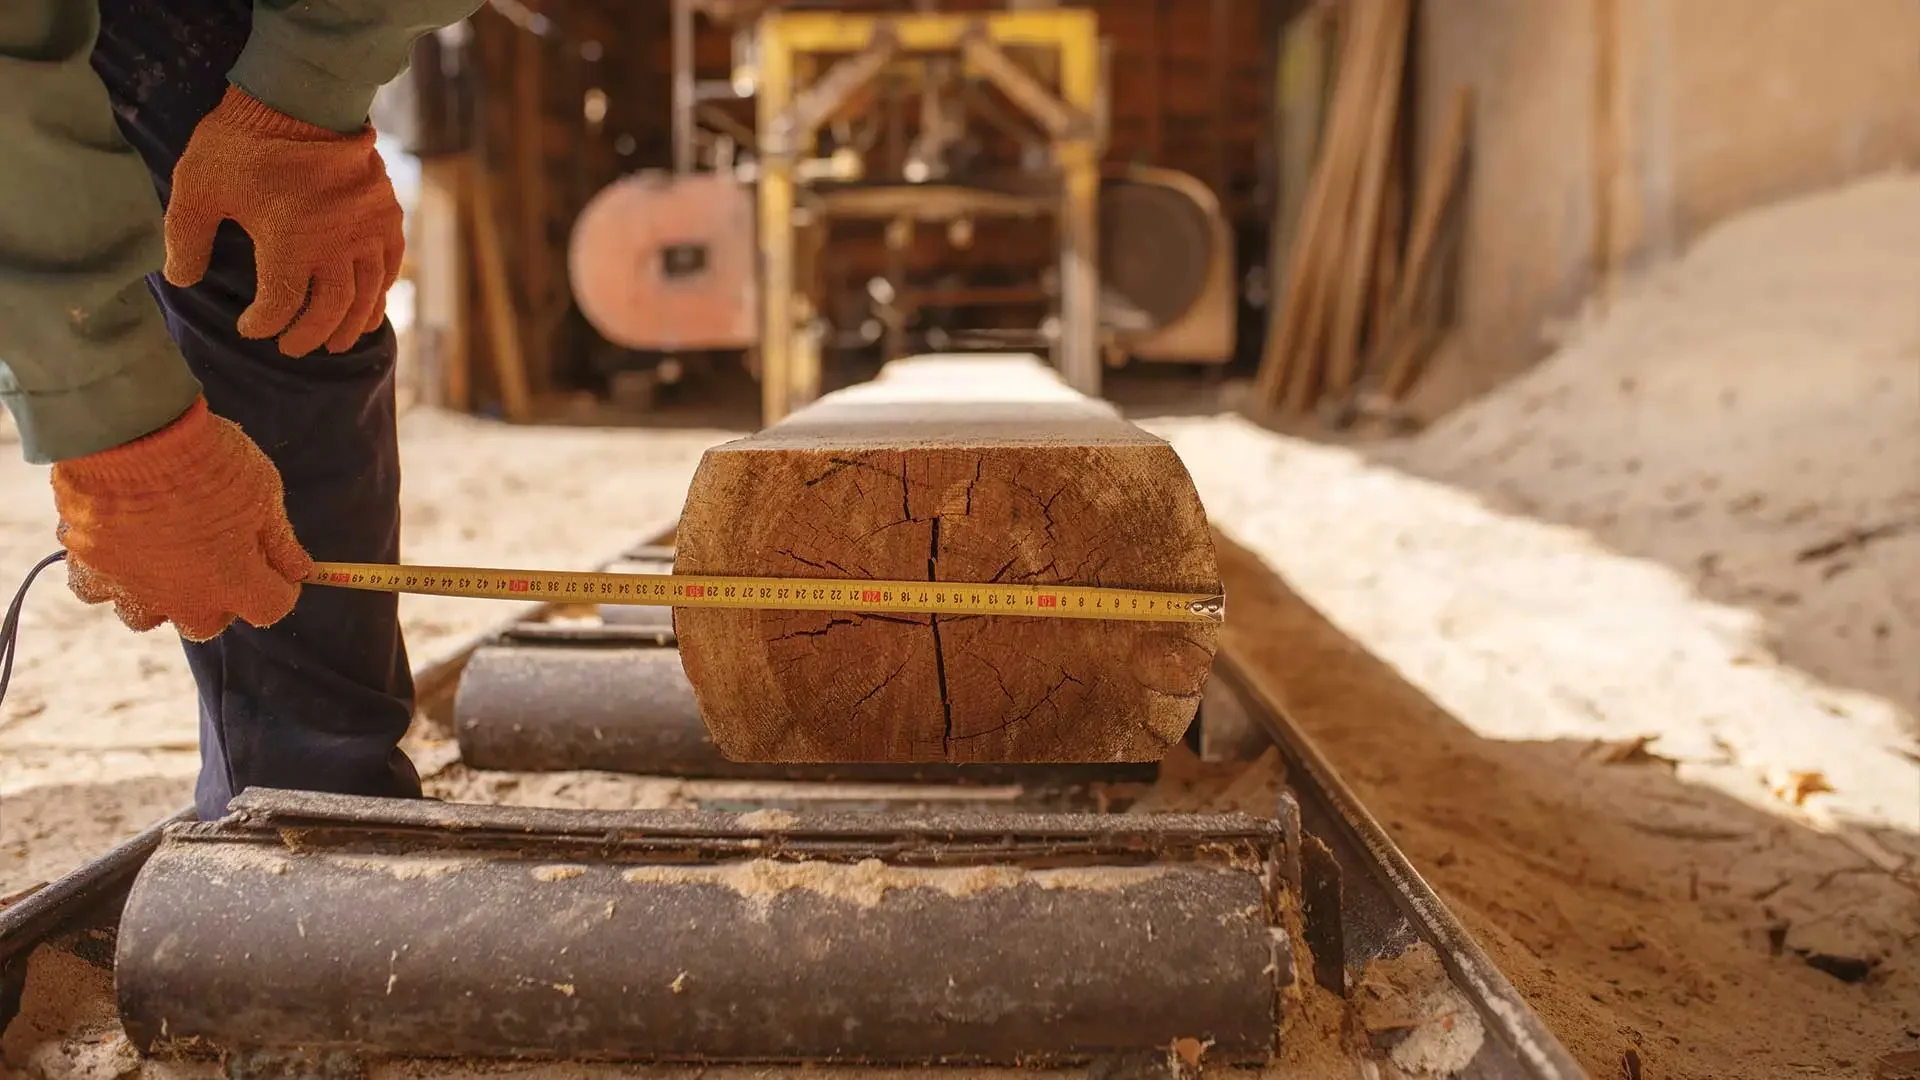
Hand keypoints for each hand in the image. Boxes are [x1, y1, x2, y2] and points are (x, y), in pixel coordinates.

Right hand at [50, 398, 313, 641]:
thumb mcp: (264, 494)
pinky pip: (97, 588)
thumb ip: (280, 540)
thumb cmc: (209, 462)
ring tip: (167, 560)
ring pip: (148, 616)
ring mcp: (132, 587)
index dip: (282, 586)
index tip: (281, 567)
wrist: (132, 436)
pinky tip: (120, 547)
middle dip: (220, 599)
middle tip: (221, 560)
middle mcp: (182, 599)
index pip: (271, 607)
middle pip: (207, 622)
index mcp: (233, 584)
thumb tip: (299, 569)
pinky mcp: (89, 566)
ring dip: (162, 596)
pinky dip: (109, 576)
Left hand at [163, 86, 404, 356]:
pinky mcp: (386, 216)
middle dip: (309, 335)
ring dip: (350, 325)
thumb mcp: (197, 187)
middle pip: (329, 311)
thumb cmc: (242, 142)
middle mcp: (336, 247)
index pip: (279, 307)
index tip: (248, 329)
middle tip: (292, 348)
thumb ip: (185, 238)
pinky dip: (380, 293)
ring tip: (336, 342)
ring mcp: (367, 232)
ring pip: (366, 296)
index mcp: (289, 244)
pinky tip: (370, 305)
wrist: (300, 97)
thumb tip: (180, 279)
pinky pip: (390, 267)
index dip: (262, 326)